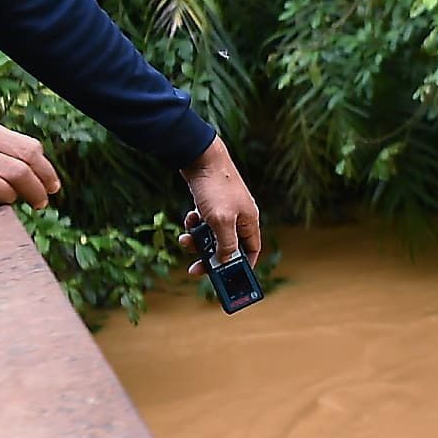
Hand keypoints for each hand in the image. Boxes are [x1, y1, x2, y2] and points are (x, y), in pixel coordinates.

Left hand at [179, 136, 261, 270]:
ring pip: (212, 236)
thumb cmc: (215, 186)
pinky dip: (194, 226)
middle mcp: (239, 217)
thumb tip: (227, 263)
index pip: (252, 251)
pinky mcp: (210, 203)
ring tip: (186, 239)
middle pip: (228, 247)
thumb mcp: (221, 221)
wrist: (199, 156)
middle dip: (211, 258)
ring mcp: (224, 210)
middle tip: (196, 269)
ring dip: (198, 241)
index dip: (244, 267)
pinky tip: (190, 218)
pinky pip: (203, 224)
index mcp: (249, 221)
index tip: (231, 281)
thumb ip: (226, 245)